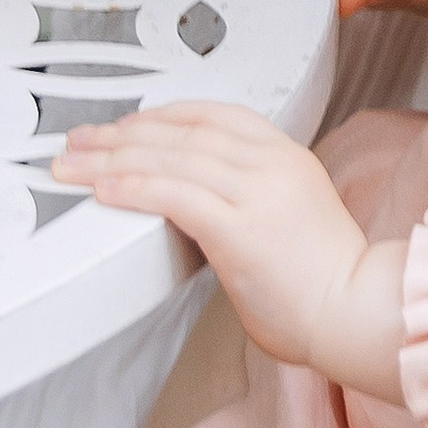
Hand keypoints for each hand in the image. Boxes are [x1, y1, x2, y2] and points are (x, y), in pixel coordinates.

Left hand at [54, 104, 403, 393]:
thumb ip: (249, 199)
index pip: (212, 114)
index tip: (123, 125)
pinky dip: (133, 187)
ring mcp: (257, 192)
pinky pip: (174, 195)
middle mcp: (272, 163)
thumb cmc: (326, 282)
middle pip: (180, 131)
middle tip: (77, 142)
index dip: (159, 115)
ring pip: (169, 156)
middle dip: (118, 135)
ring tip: (71, 165)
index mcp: (286, 156)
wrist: (356, 313)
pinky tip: (103, 190)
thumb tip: (195, 205)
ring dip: (110, 159)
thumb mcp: (291, 217)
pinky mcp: (240, 228)